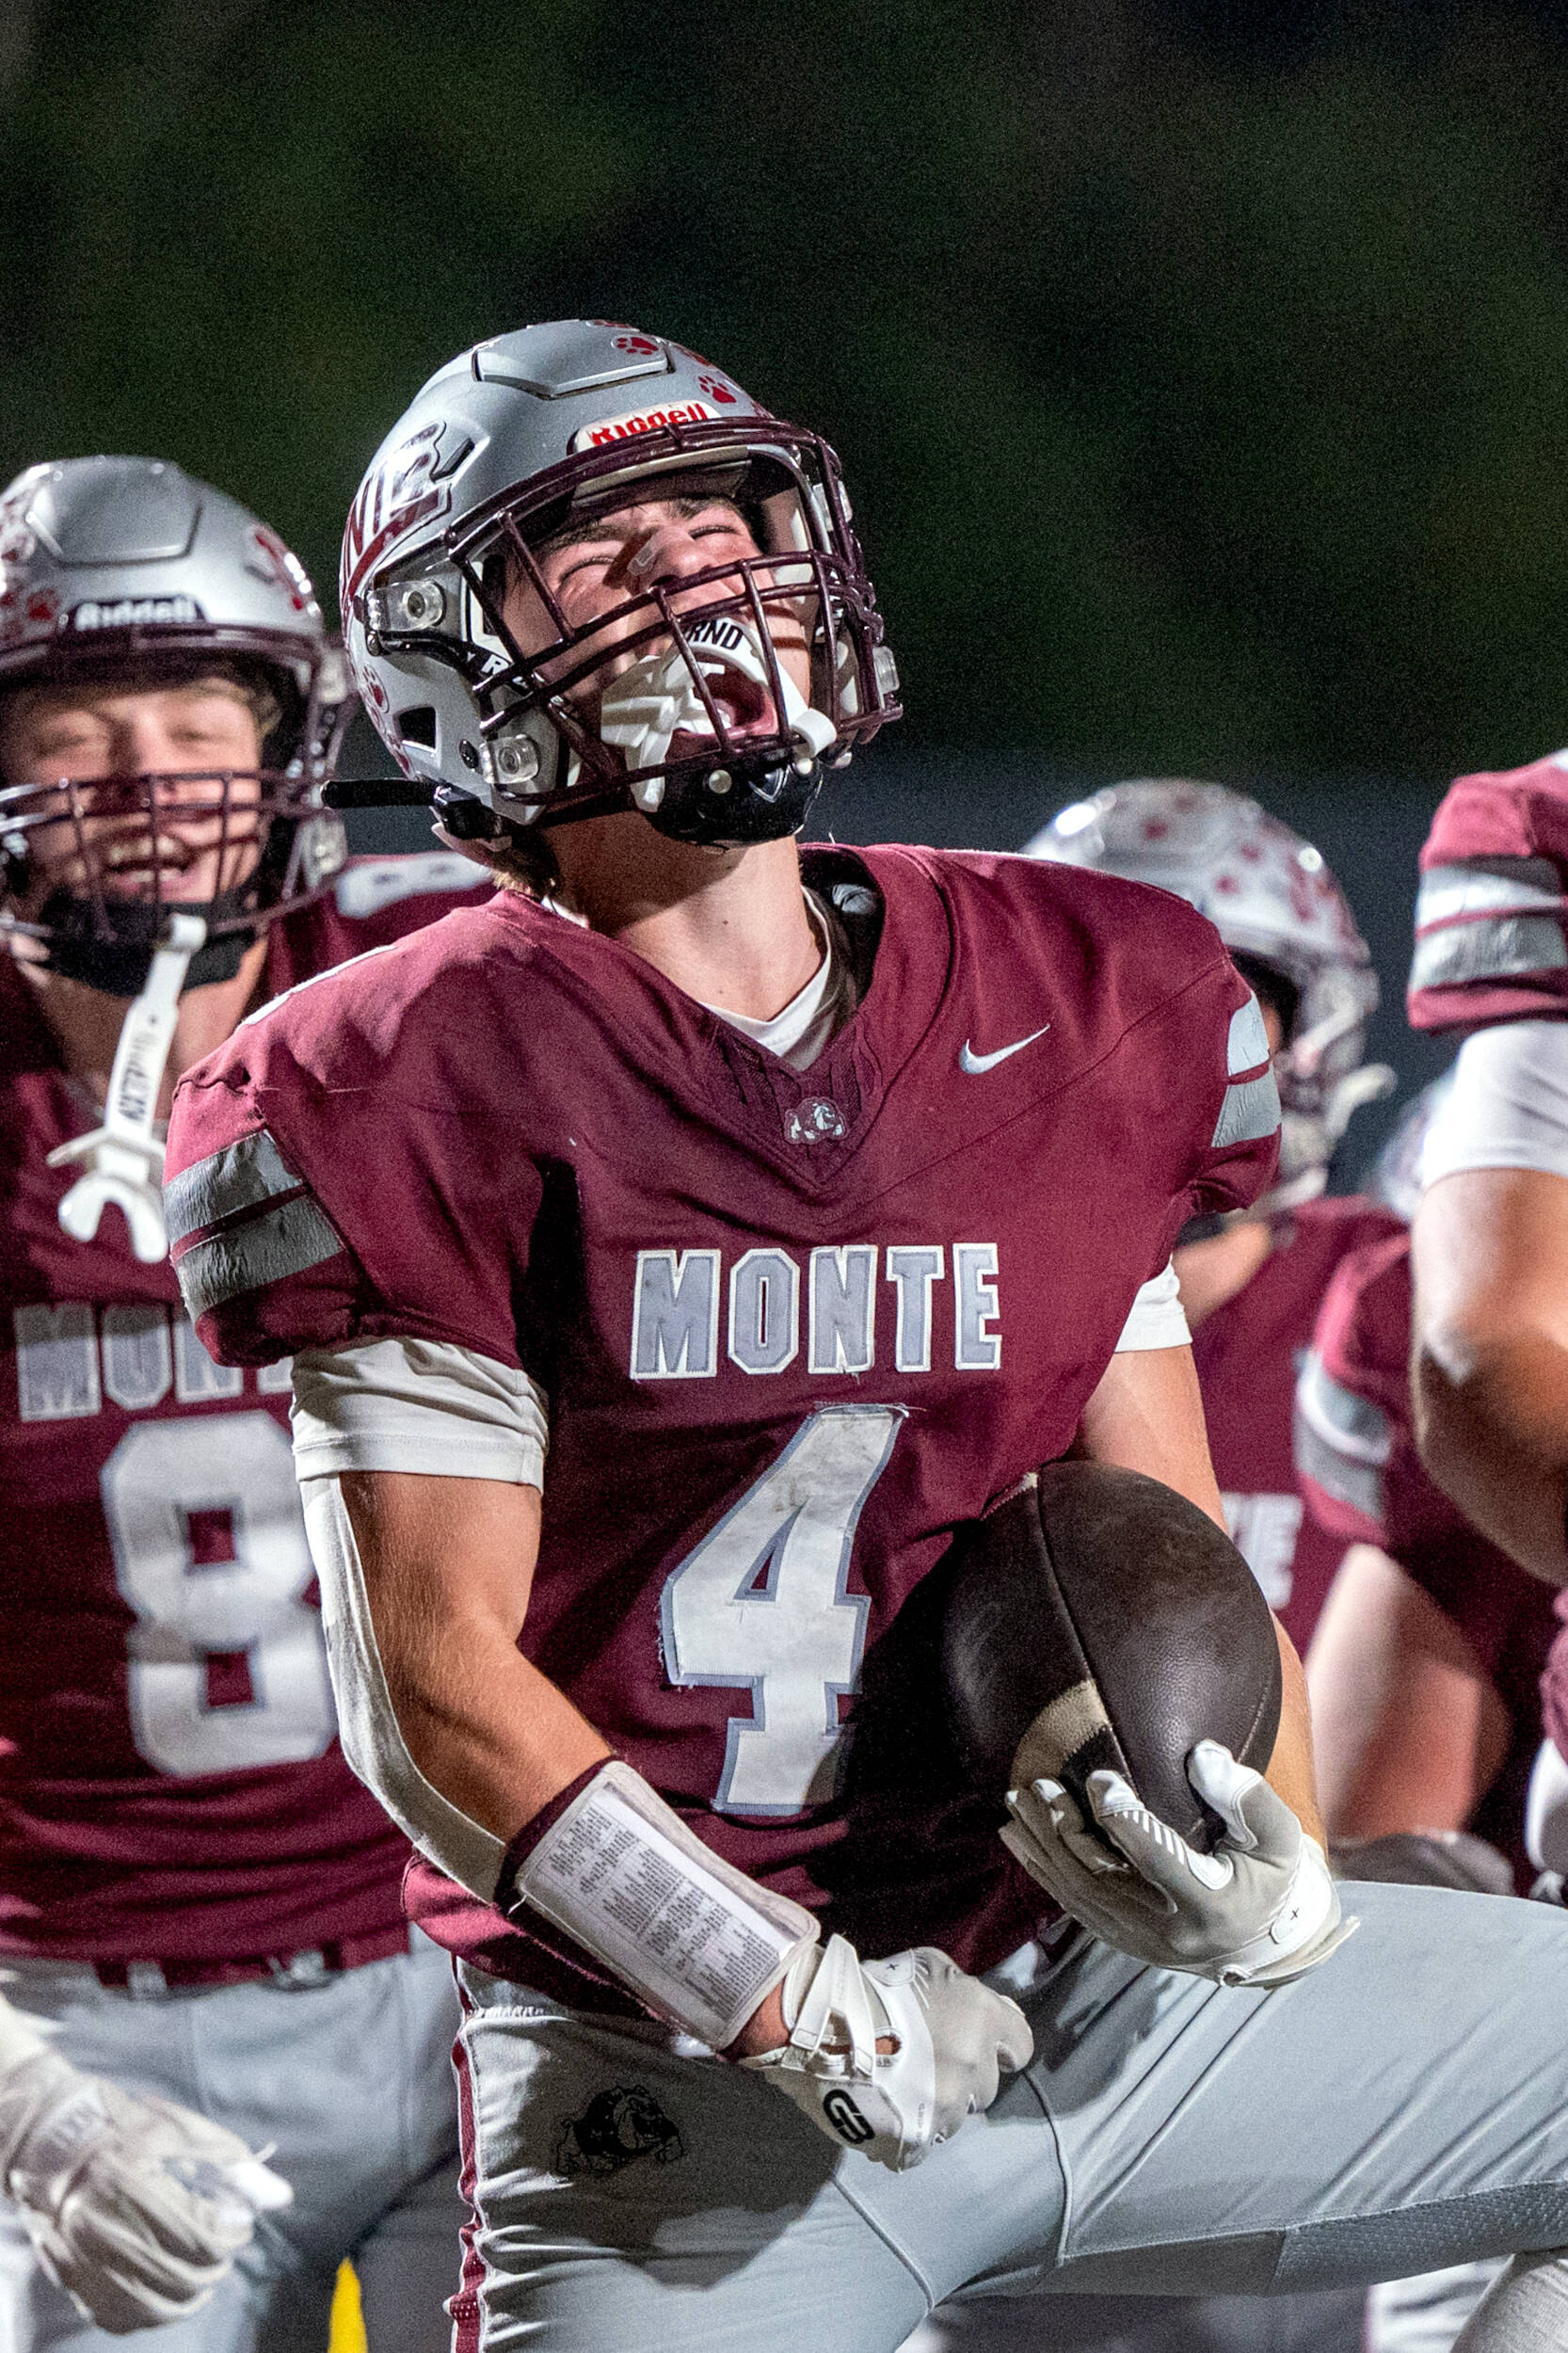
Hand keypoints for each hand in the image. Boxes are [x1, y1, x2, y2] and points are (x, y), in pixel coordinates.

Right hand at [0, 2049, 290, 2333]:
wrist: (54, 2143)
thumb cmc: (126, 2128)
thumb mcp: (183, 2130)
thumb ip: (233, 2163)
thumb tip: (280, 2196)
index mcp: (132, 2184)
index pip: (202, 2235)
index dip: (233, 2233)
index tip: (240, 2222)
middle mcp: (102, 2228)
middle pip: (182, 2273)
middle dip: (216, 2262)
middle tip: (223, 2243)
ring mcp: (83, 2259)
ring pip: (155, 2304)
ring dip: (191, 2291)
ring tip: (204, 2269)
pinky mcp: (74, 2279)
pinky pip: (121, 2317)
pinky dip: (154, 2311)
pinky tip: (172, 2292)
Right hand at [738, 1933, 1031, 2170]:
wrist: (820, 2023)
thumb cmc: (875, 1986)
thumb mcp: (932, 1967)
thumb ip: (966, 1994)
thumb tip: (987, 2015)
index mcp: (981, 2019)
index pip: (1020, 2046)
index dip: (1001, 2046)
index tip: (978, 2043)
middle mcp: (972, 2067)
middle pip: (985, 2085)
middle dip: (963, 2075)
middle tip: (926, 2061)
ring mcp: (946, 2108)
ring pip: (955, 2115)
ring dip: (936, 2103)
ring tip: (900, 2086)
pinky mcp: (916, 2140)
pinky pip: (924, 2141)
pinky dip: (909, 2131)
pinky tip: (887, 2109)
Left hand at [1002, 1739, 1354, 1987]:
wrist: (1264, 1941)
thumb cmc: (1272, 1877)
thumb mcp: (1279, 1836)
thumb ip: (1245, 1796)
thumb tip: (1200, 1755)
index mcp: (1212, 1904)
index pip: (1158, 1859)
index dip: (1124, 1819)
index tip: (1099, 1777)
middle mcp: (1170, 1932)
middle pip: (1103, 1878)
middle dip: (1065, 1830)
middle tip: (1039, 1785)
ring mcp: (1142, 1943)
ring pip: (1080, 1893)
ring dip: (1044, 1847)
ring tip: (1018, 1804)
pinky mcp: (1125, 1943)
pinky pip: (1076, 1907)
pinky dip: (1045, 1872)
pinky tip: (1022, 1842)